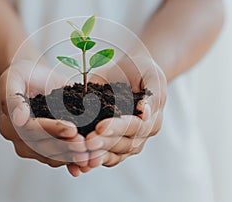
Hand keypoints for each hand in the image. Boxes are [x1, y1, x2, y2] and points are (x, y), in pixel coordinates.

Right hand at [0, 60, 88, 169]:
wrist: (33, 77)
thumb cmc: (23, 75)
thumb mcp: (13, 79)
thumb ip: (14, 99)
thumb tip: (19, 119)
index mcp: (9, 124)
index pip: (31, 130)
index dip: (52, 130)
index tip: (72, 129)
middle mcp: (20, 139)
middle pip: (42, 147)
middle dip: (65, 147)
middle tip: (84, 145)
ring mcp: (33, 145)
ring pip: (51, 157)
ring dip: (70, 156)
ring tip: (88, 153)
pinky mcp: (47, 146)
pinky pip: (59, 158)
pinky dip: (72, 161)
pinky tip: (87, 161)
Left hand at [68, 56, 166, 174]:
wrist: (130, 71)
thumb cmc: (143, 71)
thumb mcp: (151, 78)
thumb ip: (151, 96)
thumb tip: (145, 114)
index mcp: (151, 122)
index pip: (135, 128)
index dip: (117, 128)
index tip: (100, 127)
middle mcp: (139, 136)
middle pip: (122, 144)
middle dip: (104, 143)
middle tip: (87, 141)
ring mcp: (125, 142)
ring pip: (113, 154)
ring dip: (97, 155)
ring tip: (82, 154)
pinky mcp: (111, 143)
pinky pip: (103, 156)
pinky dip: (91, 159)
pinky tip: (79, 161)